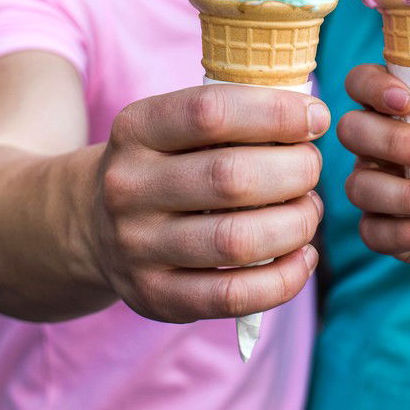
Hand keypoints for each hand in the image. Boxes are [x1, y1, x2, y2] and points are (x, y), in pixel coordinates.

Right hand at [91, 83, 328, 321]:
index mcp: (137, 128)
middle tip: (311, 168)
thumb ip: (235, 114)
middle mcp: (129, 186)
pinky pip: (234, 297)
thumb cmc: (167, 160)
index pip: (211, 111)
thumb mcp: (177, 124)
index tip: (316, 117)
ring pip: (238, 241)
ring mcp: (137, 247)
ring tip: (309, 210)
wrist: (93, 221)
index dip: (276, 112)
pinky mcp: (156, 296)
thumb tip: (312, 115)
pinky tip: (304, 256)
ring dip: (296, 224)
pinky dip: (285, 279)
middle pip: (232, 178)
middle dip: (295, 171)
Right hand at [337, 63, 409, 261]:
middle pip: (352, 131)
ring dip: (408, 195)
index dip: (372, 87)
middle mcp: (372, 143)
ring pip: (360, 186)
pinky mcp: (378, 225)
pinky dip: (406, 232)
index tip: (407, 101)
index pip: (360, 83)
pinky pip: (373, 231)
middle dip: (393, 142)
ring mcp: (370, 183)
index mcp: (391, 107)